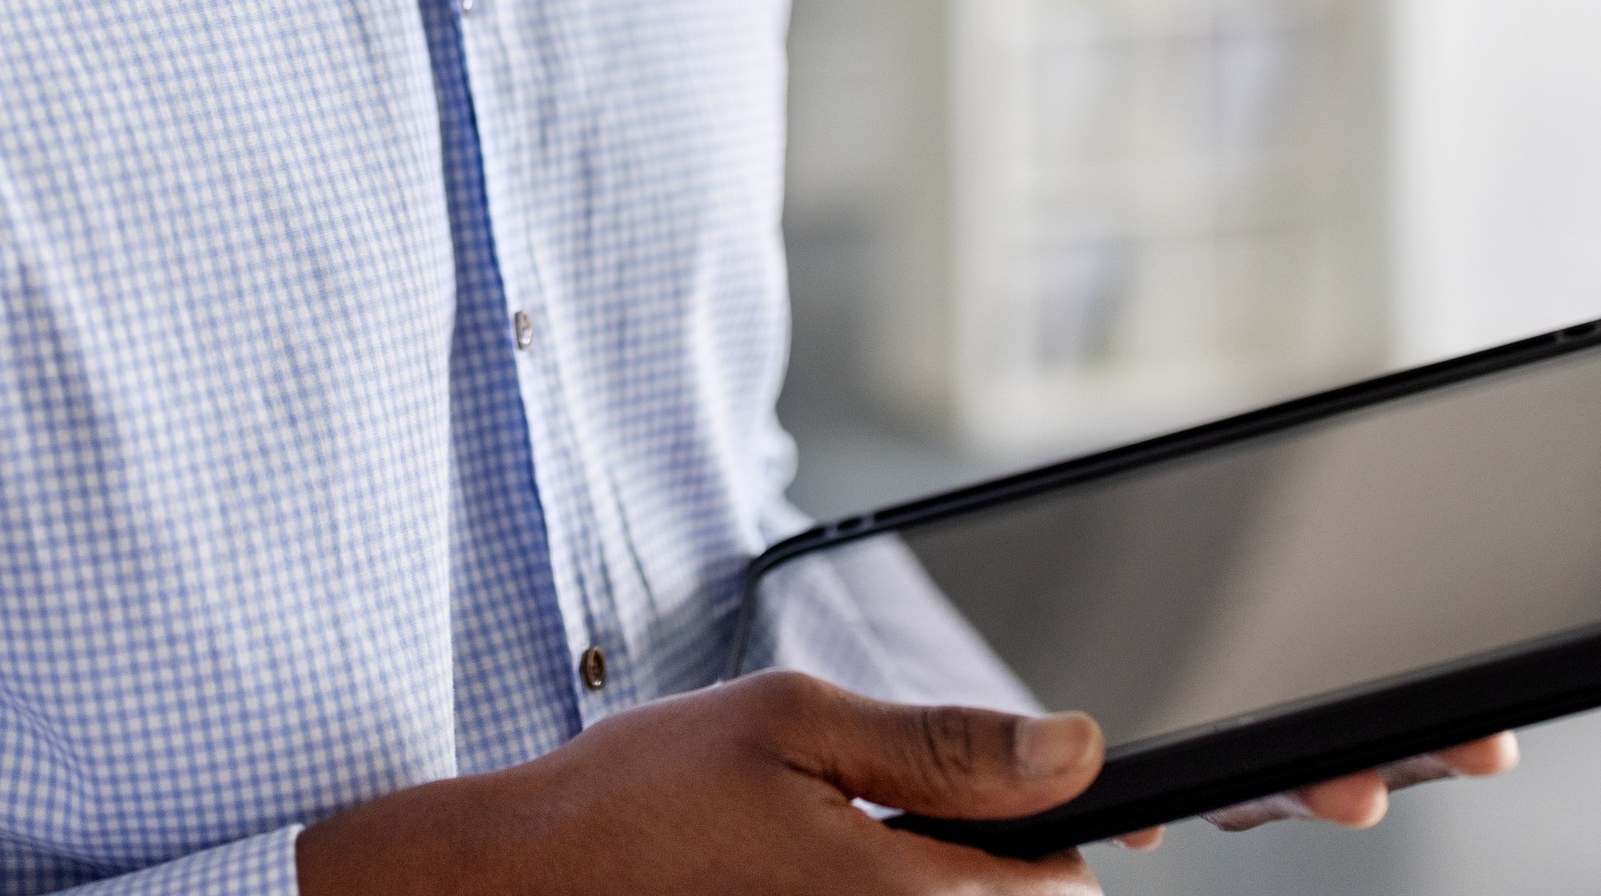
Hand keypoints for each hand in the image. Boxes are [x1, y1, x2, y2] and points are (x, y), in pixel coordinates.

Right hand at [291, 674, 1497, 891]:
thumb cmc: (640, 812)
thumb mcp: (792, 729)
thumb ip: (947, 745)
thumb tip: (1085, 753)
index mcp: (959, 892)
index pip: (1146, 842)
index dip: (1283, 781)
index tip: (1403, 759)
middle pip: (1137, 875)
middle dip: (1278, 788)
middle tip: (1413, 754)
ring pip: (1078, 893)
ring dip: (1175, 816)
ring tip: (1305, 758)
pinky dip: (1064, 846)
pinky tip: (1120, 789)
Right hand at [296, 672, 1101, 893]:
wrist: (523, 884)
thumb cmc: (641, 798)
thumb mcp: (793, 721)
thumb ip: (945, 744)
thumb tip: (1077, 750)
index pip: (1060, 892)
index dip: (1058, 828)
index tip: (1031, 796)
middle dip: (982, 864)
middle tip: (893, 813)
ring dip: (926, 887)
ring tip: (838, 851)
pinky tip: (807, 881)